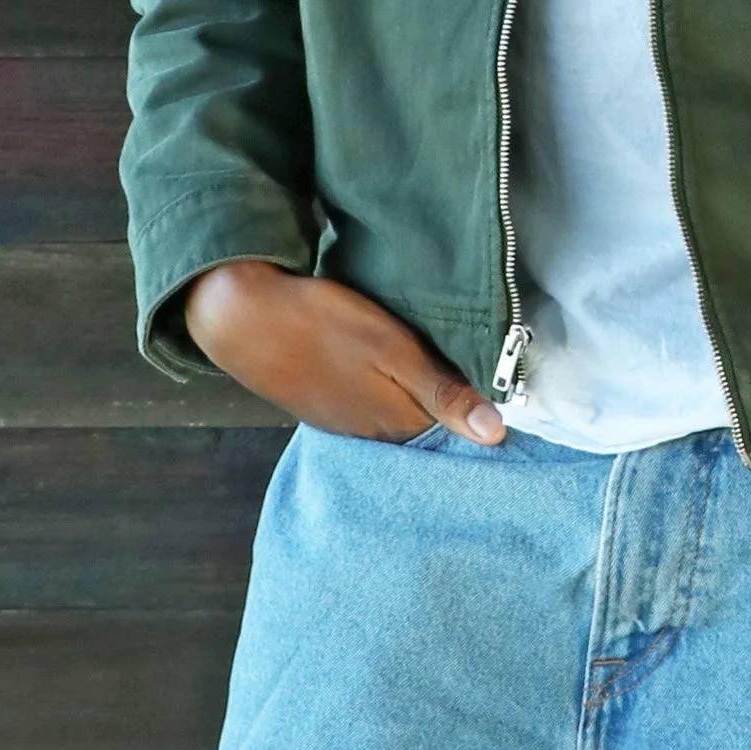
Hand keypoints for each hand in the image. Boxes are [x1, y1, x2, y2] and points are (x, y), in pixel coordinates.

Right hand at [182, 260, 507, 444]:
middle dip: (451, 414)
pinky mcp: (323, 404)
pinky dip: (385, 396)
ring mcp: (343, 421)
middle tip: (480, 387)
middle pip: (425, 428)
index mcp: (396, 423)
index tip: (509, 404)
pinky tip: (390, 378)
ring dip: (416, 403)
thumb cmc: (323, 324)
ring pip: (396, 418)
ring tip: (442, 380)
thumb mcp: (393, 350)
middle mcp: (372, 433)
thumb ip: (442, 392)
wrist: (242, 315)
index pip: (453, 433)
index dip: (478, 416)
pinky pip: (368, 408)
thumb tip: (498, 434)